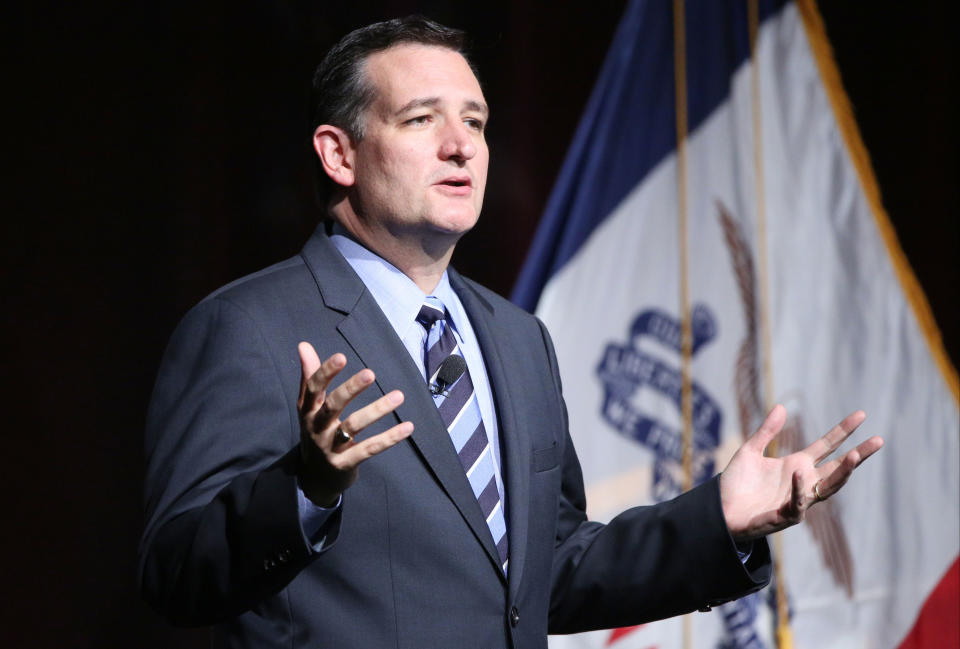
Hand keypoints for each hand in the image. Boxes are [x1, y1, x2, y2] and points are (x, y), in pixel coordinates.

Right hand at [297, 342, 413, 506]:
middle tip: (370, 373)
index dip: (325, 372)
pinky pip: (369, 449)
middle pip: (332, 406)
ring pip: (354, 427)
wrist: (315, 479)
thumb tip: (303, 345)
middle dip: (350, 389)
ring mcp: (330, 448)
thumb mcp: (309, 407)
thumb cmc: (316, 432)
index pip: (313, 388)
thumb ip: (309, 376)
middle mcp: (316, 428)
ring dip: (377, 410)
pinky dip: (389, 438)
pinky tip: (408, 427)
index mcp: (308, 411)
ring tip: (399, 396)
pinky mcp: (345, 464)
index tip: (342, 356)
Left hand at [719, 404, 883, 540]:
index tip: (861, 415)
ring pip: (827, 488)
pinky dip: (799, 490)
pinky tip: (799, 473)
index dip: (843, 431)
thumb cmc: (737, 484)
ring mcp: (797, 501)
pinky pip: (797, 505)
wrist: (721, 511)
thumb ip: (766, 432)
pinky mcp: (784, 517)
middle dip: (859, 455)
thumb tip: (782, 406)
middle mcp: (803, 482)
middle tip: (879, 440)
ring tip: (855, 456)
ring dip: (842, 474)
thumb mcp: (750, 451)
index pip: (827, 446)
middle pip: (838, 468)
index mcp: (797, 465)